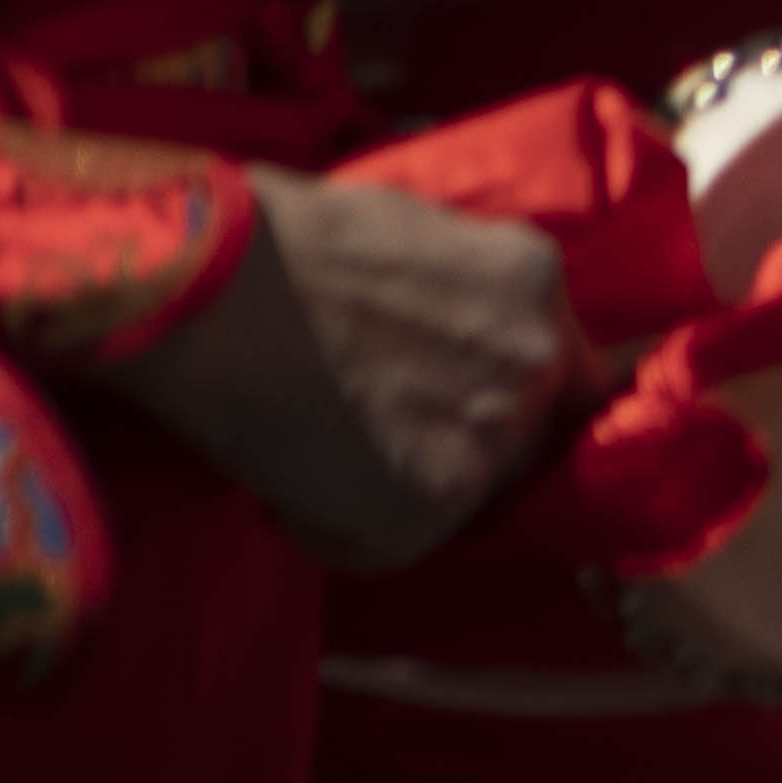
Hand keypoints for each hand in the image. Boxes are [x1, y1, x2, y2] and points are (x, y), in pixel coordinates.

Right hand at [96, 170, 586, 570]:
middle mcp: (537, 361)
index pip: (565, 370)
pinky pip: (386, 545)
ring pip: (462, 494)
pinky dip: (332, 531)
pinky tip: (286, 492)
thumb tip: (455, 333)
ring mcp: (493, 438)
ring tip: (319, 456)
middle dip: (458, 445)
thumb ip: (463, 295)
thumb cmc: (283, 244)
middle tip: (373, 437)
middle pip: (524, 436)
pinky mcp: (431, 507)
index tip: (469, 413)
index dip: (516, 400)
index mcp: (534, 282)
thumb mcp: (416, 236)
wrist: (216, 289)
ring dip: (398, 490)